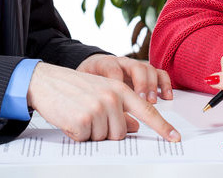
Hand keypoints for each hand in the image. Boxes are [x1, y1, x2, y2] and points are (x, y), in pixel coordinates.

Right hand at [27, 62, 179, 141]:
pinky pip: (87, 140)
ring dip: (91, 133)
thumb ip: (122, 109)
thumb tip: (135, 127)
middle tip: (91, 116)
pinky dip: (78, 134)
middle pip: (122, 133)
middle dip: (106, 131)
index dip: (162, 126)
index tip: (175, 138)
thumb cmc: (75, 88)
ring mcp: (98, 107)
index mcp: (120, 89)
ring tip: (80, 115)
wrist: (47, 81)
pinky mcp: (83, 119)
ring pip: (104, 138)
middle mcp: (113, 96)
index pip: (146, 110)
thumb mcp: (102, 93)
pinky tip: (71, 119)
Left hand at [77, 54, 172, 102]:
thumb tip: (109, 121)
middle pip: (135, 67)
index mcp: (105, 64)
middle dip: (140, 84)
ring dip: (152, 85)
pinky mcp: (146, 72)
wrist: (92, 68)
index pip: (112, 69)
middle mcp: (123, 63)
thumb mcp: (87, 89)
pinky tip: (167, 96)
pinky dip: (165, 84)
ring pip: (148, 68)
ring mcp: (136, 66)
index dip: (118, 82)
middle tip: (141, 100)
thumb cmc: (90, 83)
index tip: (119, 99)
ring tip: (152, 101)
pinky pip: (159, 73)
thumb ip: (96, 100)